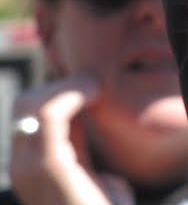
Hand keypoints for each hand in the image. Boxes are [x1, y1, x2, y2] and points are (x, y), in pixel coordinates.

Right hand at [9, 73, 133, 204]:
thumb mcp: (90, 172)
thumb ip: (79, 146)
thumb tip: (84, 113)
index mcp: (28, 167)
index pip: (26, 113)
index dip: (56, 91)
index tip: (89, 86)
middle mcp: (21, 167)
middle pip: (24, 104)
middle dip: (59, 85)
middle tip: (94, 86)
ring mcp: (29, 168)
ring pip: (32, 103)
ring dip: (67, 86)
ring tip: (95, 87)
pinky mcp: (49, 167)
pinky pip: (50, 115)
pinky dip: (72, 93)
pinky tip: (94, 92)